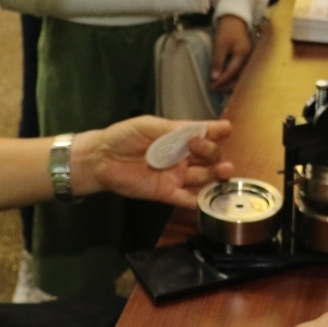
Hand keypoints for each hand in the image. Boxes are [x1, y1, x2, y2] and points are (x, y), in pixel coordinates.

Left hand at [77, 116, 234, 207]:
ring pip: (203, 178)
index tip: (226, 129)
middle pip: (208, 157)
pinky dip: (201, 201)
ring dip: (216, 175)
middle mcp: (182, 158)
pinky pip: (187, 199)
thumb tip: (202, 127)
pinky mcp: (167, 194)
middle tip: (197, 147)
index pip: (204, 135)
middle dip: (211, 151)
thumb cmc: (124, 137)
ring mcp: (176, 177)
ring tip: (226, 171)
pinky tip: (213, 198)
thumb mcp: (149, 125)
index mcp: (179, 138)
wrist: (100, 158)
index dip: (216, 131)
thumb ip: (174, 129)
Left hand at [209, 15, 251, 91]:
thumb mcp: (220, 44)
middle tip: (213, 89)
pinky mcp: (246, 60)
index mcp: (242, 55)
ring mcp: (249, 60)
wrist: (234, 21)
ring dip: (230, 84)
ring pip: (241, 78)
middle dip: (226, 86)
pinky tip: (225, 82)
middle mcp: (248, 60)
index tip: (211, 86)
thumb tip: (214, 78)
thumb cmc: (226, 31)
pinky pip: (241, 73)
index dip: (221, 81)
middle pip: (239, 79)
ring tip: (218, 88)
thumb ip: (217, 61)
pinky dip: (232, 79)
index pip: (231, 73)